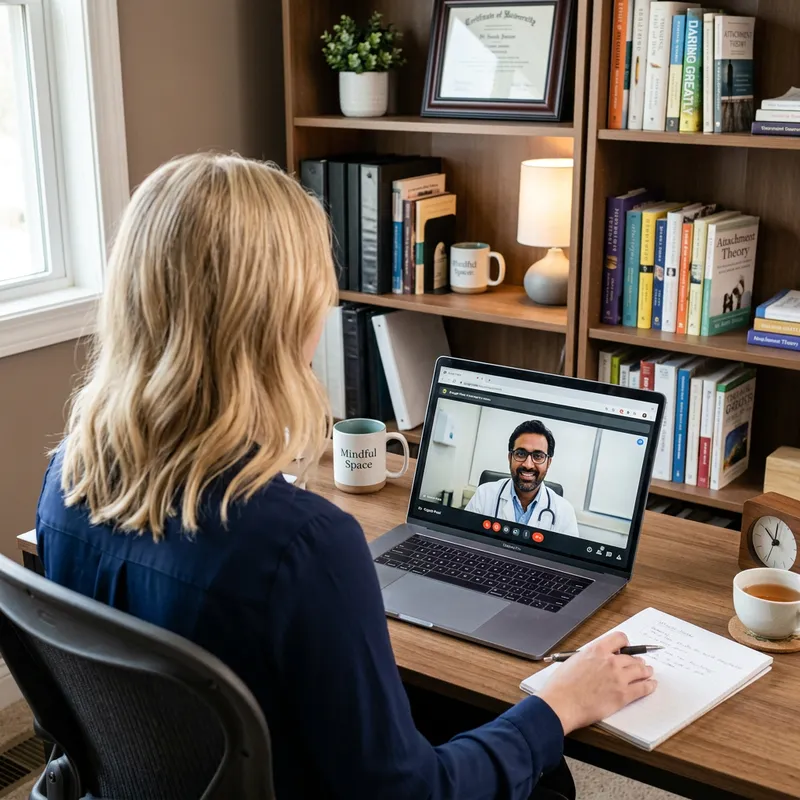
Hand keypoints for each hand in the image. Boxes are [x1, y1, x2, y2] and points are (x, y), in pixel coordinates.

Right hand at [538, 632, 656, 734]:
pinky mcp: (623, 695)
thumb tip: (597, 660)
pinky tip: (651, 685)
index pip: (619, 639)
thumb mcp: (574, 660)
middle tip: (640, 664)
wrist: (562, 703)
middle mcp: (610, 661)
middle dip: (637, 660)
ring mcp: (619, 678)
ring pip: (641, 671)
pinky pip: (643, 688)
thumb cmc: (562, 685)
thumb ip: (589, 657)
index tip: (627, 648)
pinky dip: (649, 686)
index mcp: (596, 650)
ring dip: (646, 671)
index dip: (625, 644)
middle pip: (632, 657)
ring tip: (649, 672)